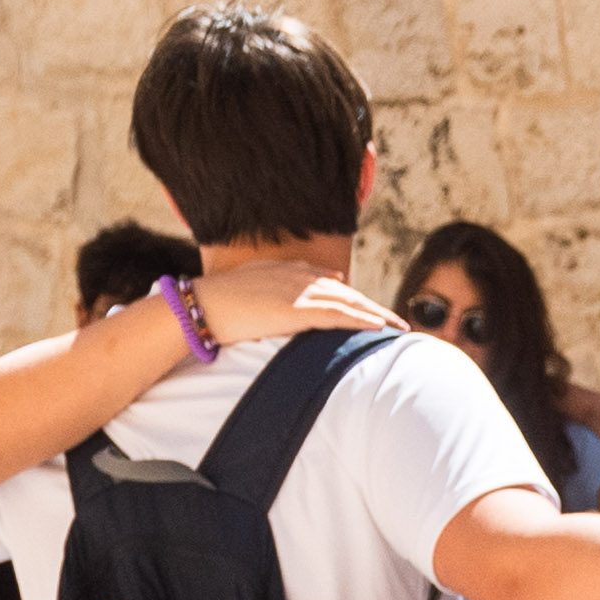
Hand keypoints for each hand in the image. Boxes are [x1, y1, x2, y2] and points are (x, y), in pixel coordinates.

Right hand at [201, 259, 401, 341]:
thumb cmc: (218, 301)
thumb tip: (297, 289)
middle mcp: (298, 277)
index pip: (329, 283)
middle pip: (346, 292)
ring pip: (348, 303)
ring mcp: (298, 292)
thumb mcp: (251, 285)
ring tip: (398, 328)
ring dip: (376, 315)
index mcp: (287, 271)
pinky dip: (361, 320)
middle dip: (372, 306)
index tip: (371, 307)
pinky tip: (379, 327)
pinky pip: (337, 314)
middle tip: (396, 321)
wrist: (201, 305)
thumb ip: (277, 283)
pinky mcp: (296, 309)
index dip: (353, 297)